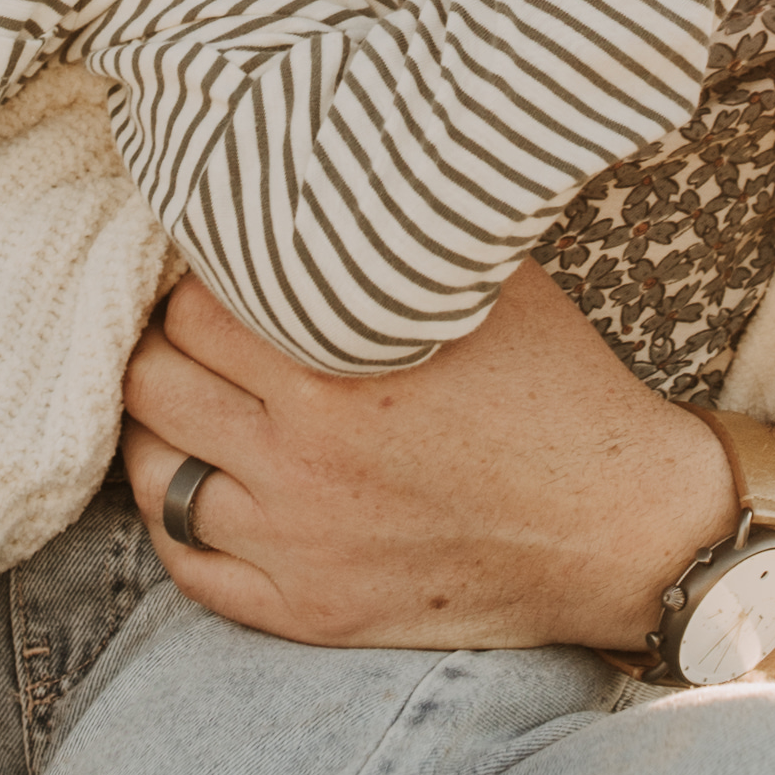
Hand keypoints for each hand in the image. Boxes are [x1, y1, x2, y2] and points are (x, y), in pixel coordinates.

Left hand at [120, 268, 723, 654]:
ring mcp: (298, 544)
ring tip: (189, 399)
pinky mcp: (306, 610)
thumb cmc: (561, 390)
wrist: (621, 530)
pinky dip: (176, 519)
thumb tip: (330, 165)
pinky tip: (198, 481)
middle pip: (154, 381)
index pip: (191, 305)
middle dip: (162, 344)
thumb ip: (394, 236)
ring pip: (154, 471)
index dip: (195, 277)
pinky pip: (187, 565)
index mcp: (340, 372)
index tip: (215, 269)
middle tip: (191, 331)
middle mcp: (304, 461)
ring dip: (159, 426)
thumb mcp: (489, 285)